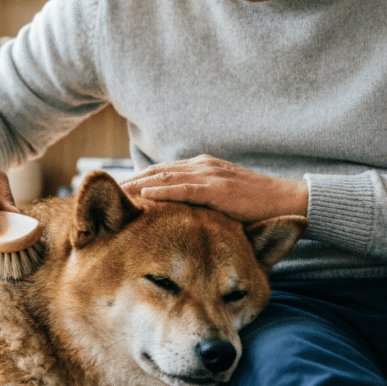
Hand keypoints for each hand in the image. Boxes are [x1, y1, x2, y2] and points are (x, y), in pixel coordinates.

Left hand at [121, 155, 308, 221]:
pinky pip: (185, 189)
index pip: (158, 173)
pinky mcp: (218, 188)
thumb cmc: (253, 208)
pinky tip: (144, 196)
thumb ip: (197, 204)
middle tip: (100, 192)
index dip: (134, 181)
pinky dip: (162, 190)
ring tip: (113, 194)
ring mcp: (209, 175)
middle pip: (154, 172)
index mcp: (199, 169)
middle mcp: (200, 166)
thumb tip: (173, 219)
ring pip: (164, 177)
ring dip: (137, 185)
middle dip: (128, 181)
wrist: (286, 201)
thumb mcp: (218, 203)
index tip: (111, 192)